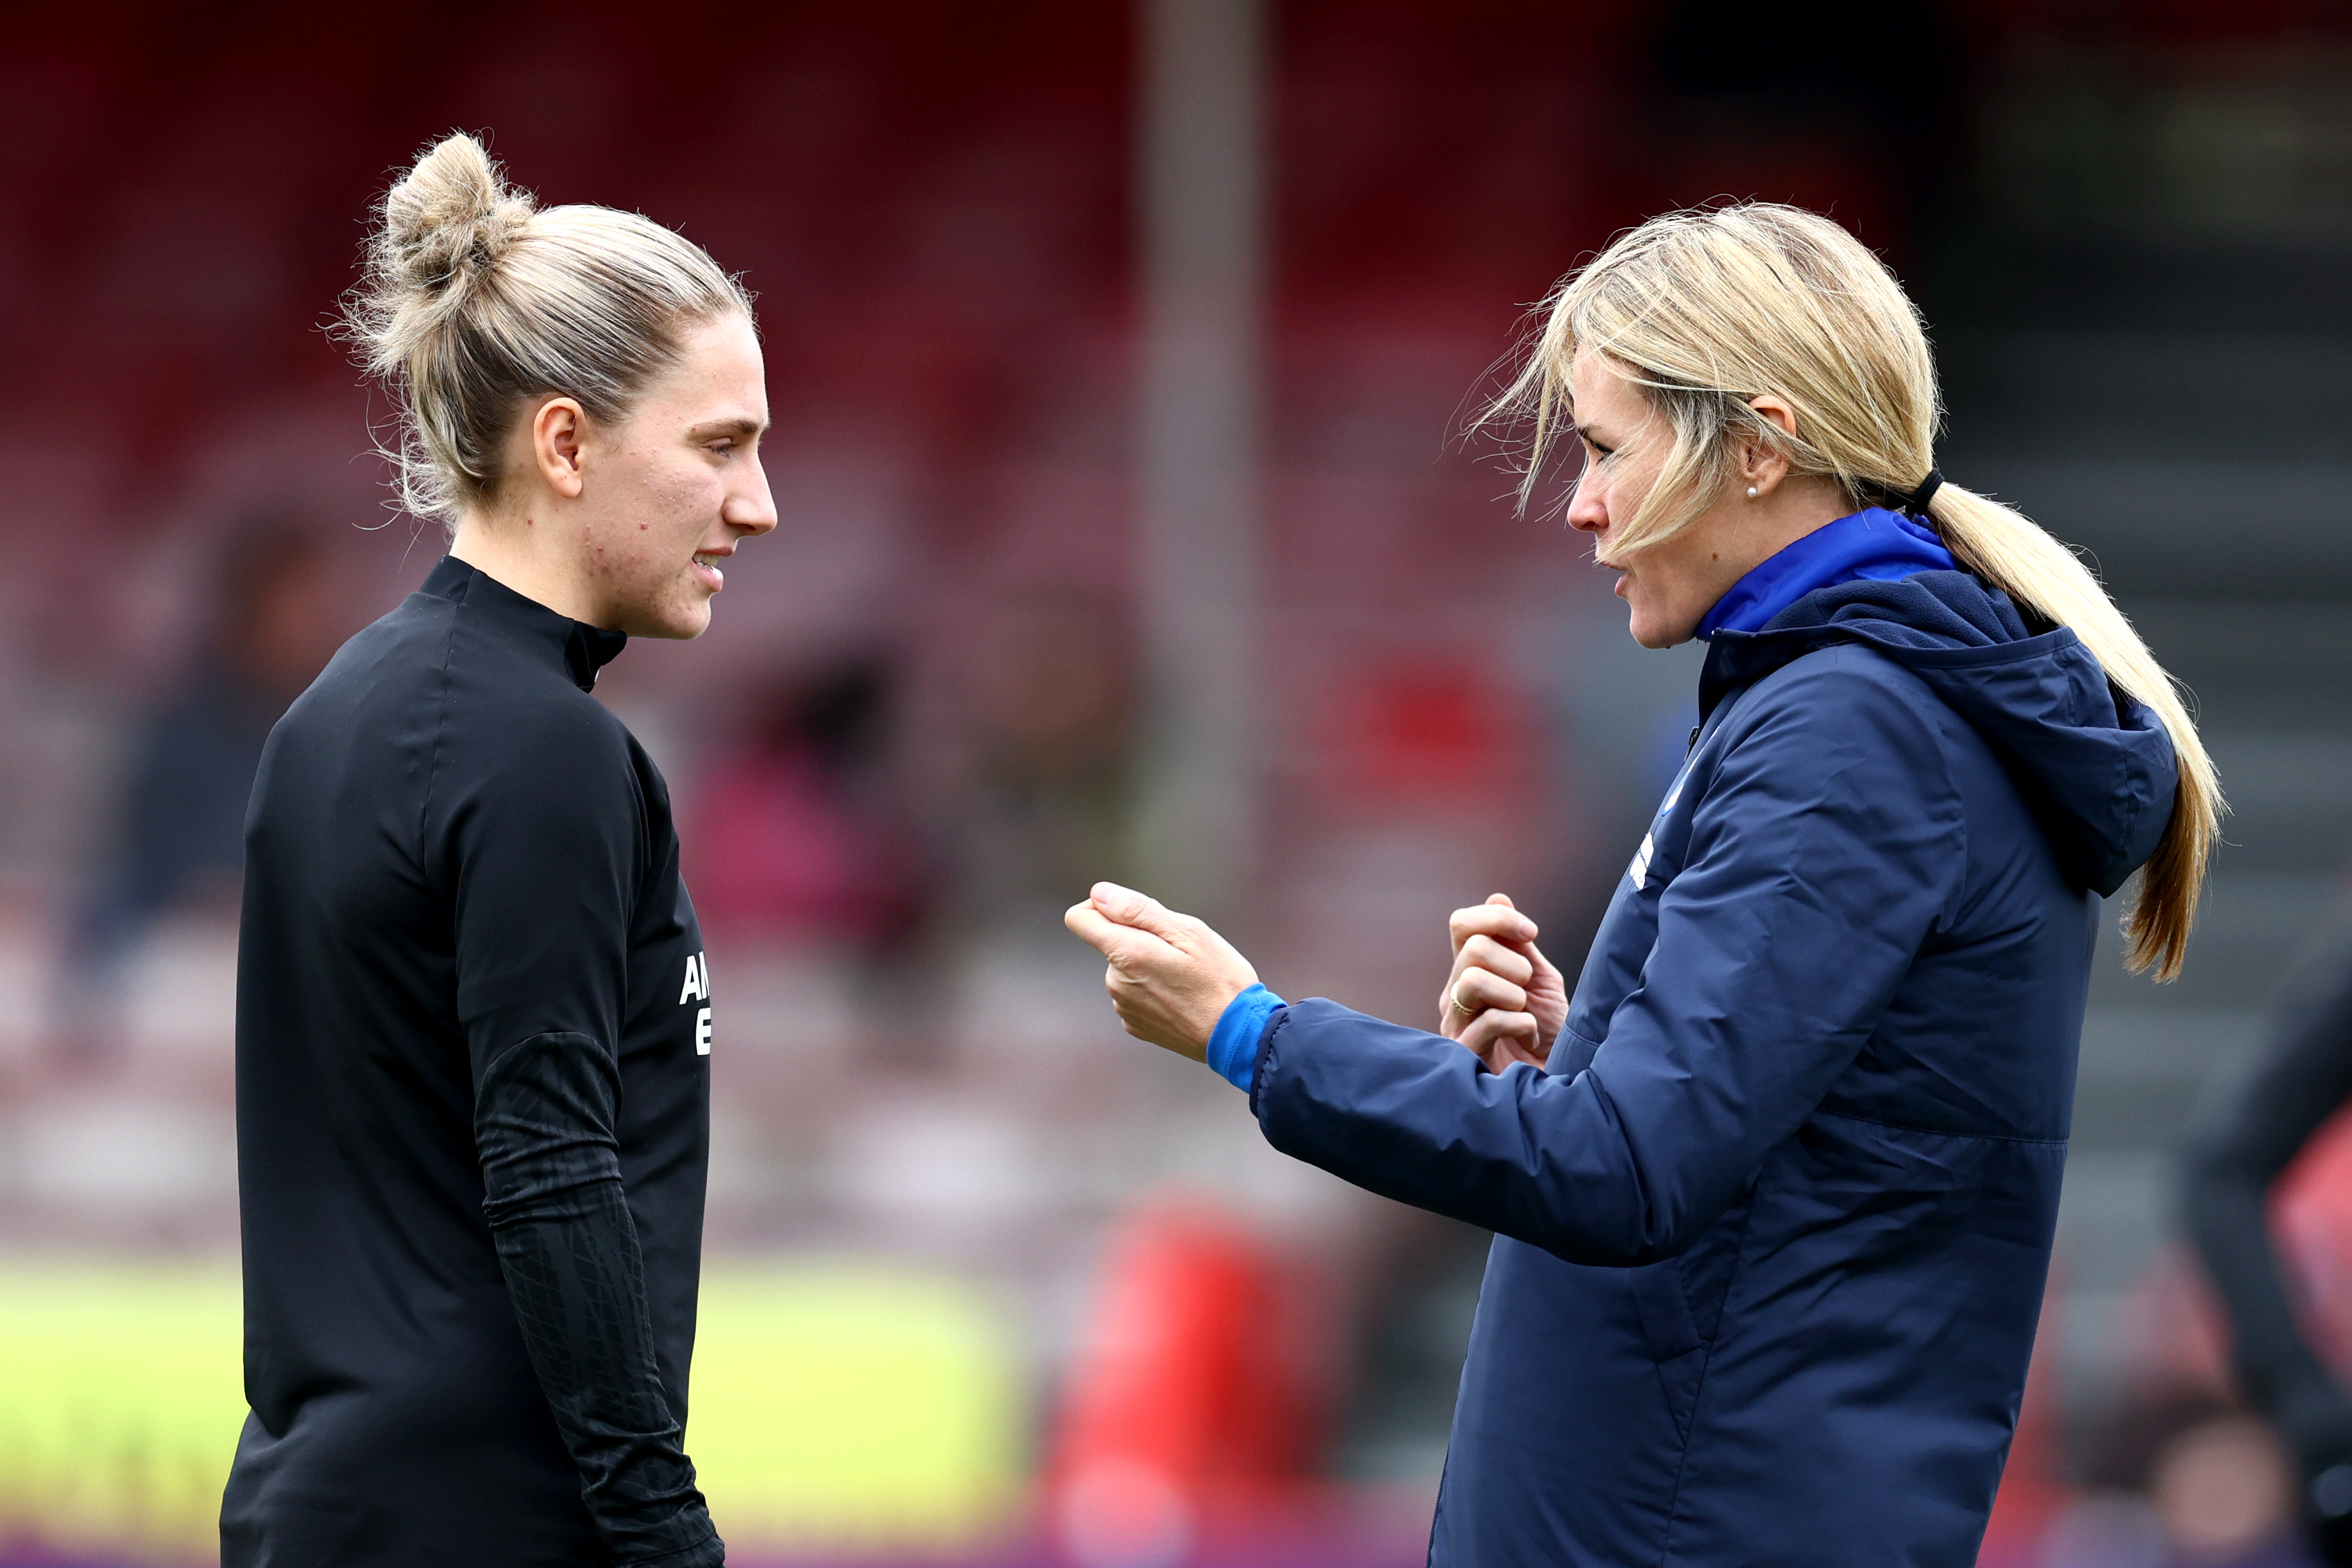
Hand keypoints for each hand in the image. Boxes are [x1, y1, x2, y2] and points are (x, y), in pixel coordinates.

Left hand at [1064, 882, 1258, 1060]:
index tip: (1131, 911)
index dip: (1100, 905)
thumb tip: (1099, 894)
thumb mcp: (1188, 932)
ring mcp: (1124, 1007)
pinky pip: (1134, 993)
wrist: (1239, 1034)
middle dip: (1139, 937)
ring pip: (1125, 968)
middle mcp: (1116, 983)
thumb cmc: (1220, 979)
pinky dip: (1152, 989)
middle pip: (1110, 942)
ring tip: (1185, 976)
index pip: (1079, 918)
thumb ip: (1137, 910)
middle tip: (1180, 951)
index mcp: (1126, 954)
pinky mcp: (1135, 1025)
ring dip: (1148, 964)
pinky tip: (1181, 997)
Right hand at [1440, 894, 1566, 1072]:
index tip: (1530, 933)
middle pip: (1471, 949)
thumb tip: (1498, 896)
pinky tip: (1529, 1036)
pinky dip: (1521, 1024)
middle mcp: (1454, 994)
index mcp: (1469, 970)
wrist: (1559, 1080)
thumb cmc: (1548, 1033)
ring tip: (1526, 1011)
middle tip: (1529, 988)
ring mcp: (1455, 1024)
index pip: (1461, 924)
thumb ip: (1518, 944)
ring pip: (1472, 980)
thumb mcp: (1539, 980)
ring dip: (1513, 993)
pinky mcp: (1464, 1054)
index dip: (1496, 918)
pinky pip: (1489, 1020)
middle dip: (1514, 963)